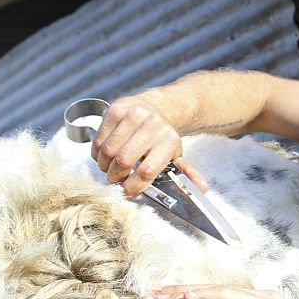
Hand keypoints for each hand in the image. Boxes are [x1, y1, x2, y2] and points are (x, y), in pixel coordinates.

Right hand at [92, 94, 208, 196]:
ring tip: (109, 167)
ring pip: (108, 151)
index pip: (147, 171)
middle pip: (124, 161)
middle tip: (115, 179)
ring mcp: (132, 116)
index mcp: (168, 141)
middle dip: (116, 176)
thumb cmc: (164, 137)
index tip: (127, 191)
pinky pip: (99, 139)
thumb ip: (186, 173)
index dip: (133, 186)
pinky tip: (103, 154)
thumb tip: (201, 188)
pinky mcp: (115, 110)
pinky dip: (97, 152)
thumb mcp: (176, 154)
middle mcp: (151, 126)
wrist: (158, 106)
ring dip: (104, 165)